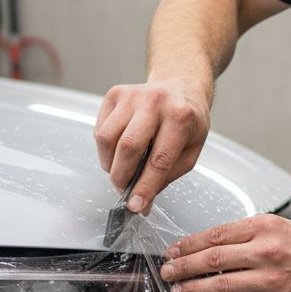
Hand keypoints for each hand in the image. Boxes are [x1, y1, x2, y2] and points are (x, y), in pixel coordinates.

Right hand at [94, 80, 210, 212]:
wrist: (180, 86)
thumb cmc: (187, 122)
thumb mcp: (190, 151)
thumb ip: (166, 176)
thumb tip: (140, 201)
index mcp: (181, 117)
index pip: (159, 160)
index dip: (145, 187)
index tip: (135, 205)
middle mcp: (155, 101)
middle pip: (128, 147)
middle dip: (122, 177)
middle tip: (124, 190)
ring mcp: (132, 95)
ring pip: (107, 138)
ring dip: (110, 163)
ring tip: (122, 169)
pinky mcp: (115, 94)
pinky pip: (100, 129)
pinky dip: (105, 149)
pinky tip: (118, 151)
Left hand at [160, 214, 290, 291]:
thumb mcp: (277, 227)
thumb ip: (245, 234)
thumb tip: (208, 246)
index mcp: (264, 227)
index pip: (215, 235)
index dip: (188, 244)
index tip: (173, 250)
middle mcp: (265, 251)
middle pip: (211, 259)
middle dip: (182, 267)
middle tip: (167, 271)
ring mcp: (269, 279)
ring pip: (220, 285)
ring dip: (192, 289)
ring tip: (177, 291)